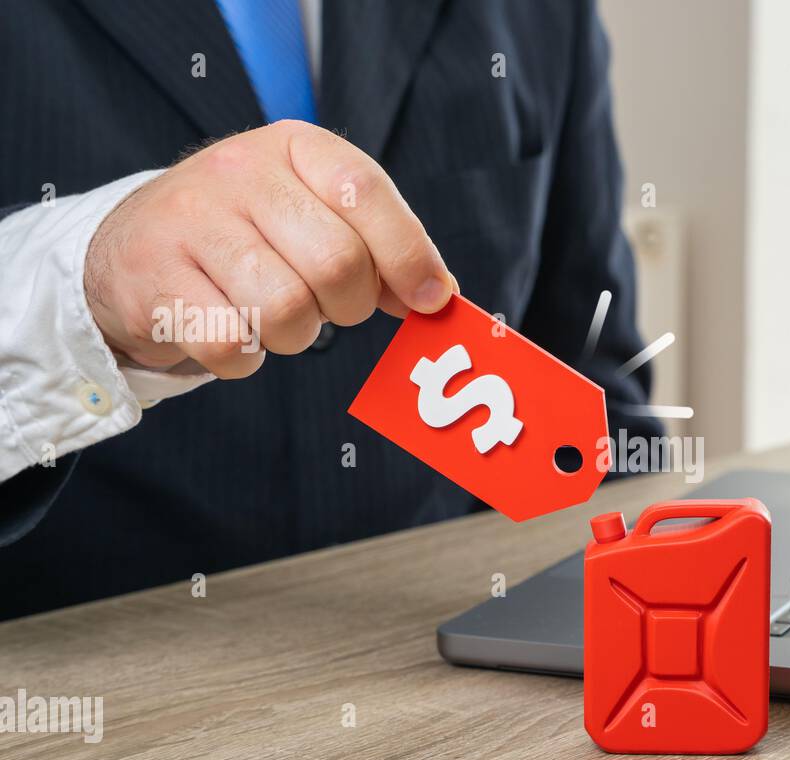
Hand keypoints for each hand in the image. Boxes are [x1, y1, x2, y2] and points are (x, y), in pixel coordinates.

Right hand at [84, 119, 456, 377]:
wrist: (130, 250)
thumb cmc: (250, 238)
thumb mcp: (315, 216)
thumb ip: (379, 246)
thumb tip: (437, 293)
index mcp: (293, 148)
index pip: (364, 191)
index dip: (408, 252)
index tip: (430, 299)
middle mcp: (238, 172)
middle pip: (336, 263)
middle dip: (349, 305)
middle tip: (329, 306)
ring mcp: (189, 222)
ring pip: (286, 309)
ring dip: (296, 334)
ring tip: (274, 314)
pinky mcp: (153, 280)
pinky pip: (232, 344)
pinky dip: (245, 358)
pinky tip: (233, 331)